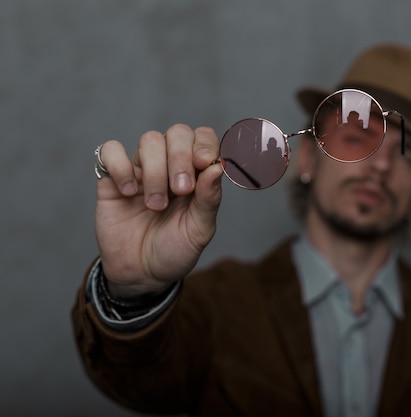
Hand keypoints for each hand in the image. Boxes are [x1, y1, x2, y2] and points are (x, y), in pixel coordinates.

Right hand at [94, 124, 222, 297]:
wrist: (141, 275)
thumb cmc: (175, 250)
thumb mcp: (199, 230)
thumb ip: (209, 199)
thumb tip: (218, 167)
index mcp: (197, 174)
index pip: (204, 138)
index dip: (205, 144)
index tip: (203, 164)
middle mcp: (170, 165)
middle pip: (178, 133)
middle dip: (181, 158)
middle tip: (181, 190)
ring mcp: (141, 169)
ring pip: (149, 140)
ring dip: (155, 171)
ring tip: (155, 205)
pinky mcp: (112, 178)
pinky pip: (110, 151)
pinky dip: (120, 166)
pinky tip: (128, 192)